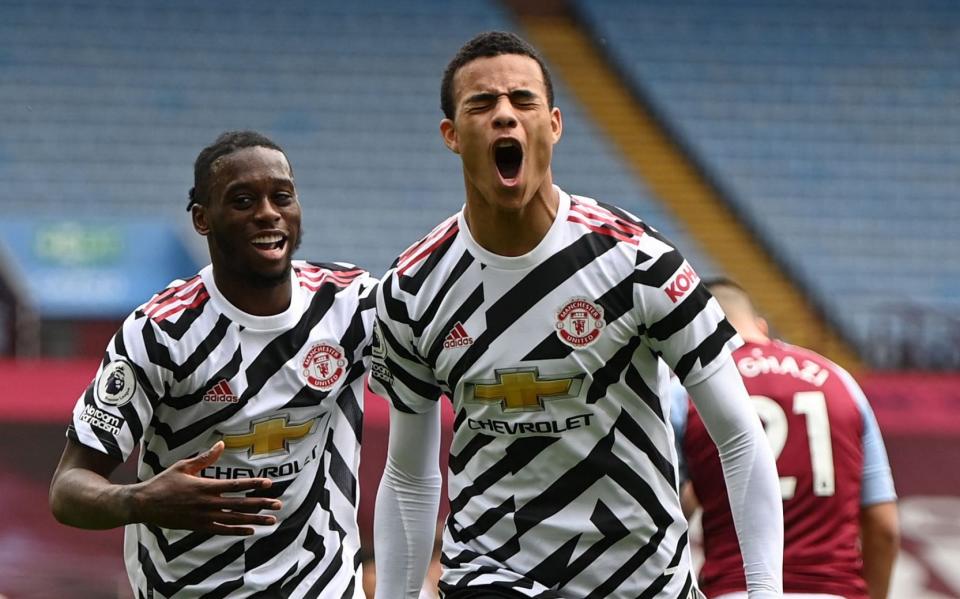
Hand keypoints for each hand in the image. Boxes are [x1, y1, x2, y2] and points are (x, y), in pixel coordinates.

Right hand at [128, 441, 281, 534]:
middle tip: (279, 504)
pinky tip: (250, 530)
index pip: (235, 485)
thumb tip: (221, 445)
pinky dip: (237, 531)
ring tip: (272, 520)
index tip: (269, 484)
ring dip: (255, 519)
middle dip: (261, 504)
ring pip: (235, 519)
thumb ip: (205, 458)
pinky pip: (222, 530)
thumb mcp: (183, 466)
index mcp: (205, 486)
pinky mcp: (199, 527)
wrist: (144, 505)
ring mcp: (204, 517)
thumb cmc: (163, 482)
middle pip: (240, 504)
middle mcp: (207, 503)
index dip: (253, 484)